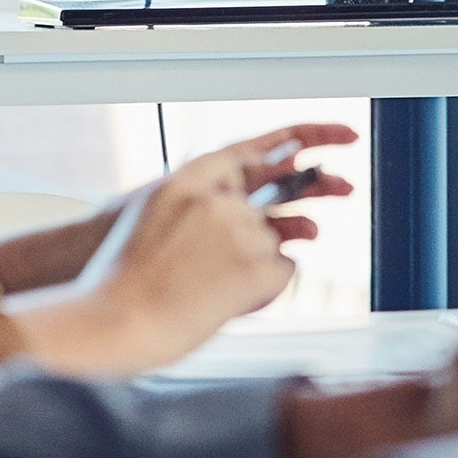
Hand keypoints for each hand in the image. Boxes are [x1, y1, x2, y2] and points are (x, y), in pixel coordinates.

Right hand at [0, 121, 358, 290]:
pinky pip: (282, 274)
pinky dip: (263, 292)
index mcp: (189, 178)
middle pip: (283, 194)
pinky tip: (225, 302)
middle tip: (347, 187)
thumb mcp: (155, 215)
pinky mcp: (256, 266)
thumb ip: (204, 201)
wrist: (110, 322)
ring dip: (257, 266)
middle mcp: (220, 197)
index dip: (309, 135)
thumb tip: (249, 201)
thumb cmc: (124, 280)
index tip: (346, 135)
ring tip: (212, 287)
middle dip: (319, 188)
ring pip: (277, 242)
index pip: (260, 147)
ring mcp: (240, 230)